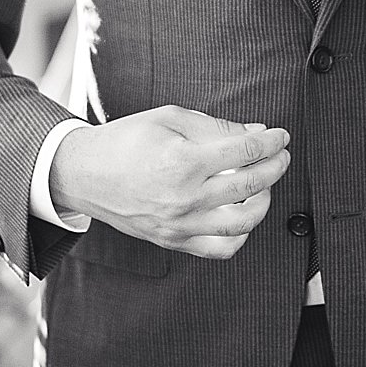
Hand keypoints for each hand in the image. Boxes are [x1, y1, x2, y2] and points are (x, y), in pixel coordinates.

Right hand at [48, 106, 291, 259]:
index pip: (244, 150)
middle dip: (276, 164)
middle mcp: (184, 197)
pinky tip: (242, 213)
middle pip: (251, 183)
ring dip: (265, 199)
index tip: (279, 136)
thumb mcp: (169, 119)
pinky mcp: (175, 241)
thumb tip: (257, 134)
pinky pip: (223, 247)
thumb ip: (216, 127)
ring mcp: (180, 224)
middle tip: (280, 154)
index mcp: (182, 160)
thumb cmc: (126, 141)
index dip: (270, 141)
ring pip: (245, 221)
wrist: (85, 174)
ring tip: (263, 183)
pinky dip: (242, 233)